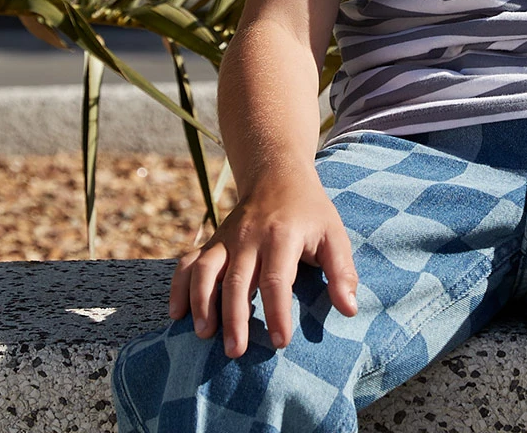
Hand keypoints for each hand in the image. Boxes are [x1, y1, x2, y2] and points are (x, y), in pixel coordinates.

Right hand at [169, 171, 357, 358]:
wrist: (278, 175)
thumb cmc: (310, 212)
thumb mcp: (334, 234)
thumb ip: (342, 271)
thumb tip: (349, 310)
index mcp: (282, 235)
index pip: (277, 278)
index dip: (277, 312)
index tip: (280, 342)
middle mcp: (250, 236)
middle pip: (237, 279)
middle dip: (235, 317)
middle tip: (236, 351)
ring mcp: (227, 237)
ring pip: (207, 270)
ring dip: (202, 302)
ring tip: (203, 335)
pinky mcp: (212, 241)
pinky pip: (188, 262)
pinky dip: (179, 286)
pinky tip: (177, 314)